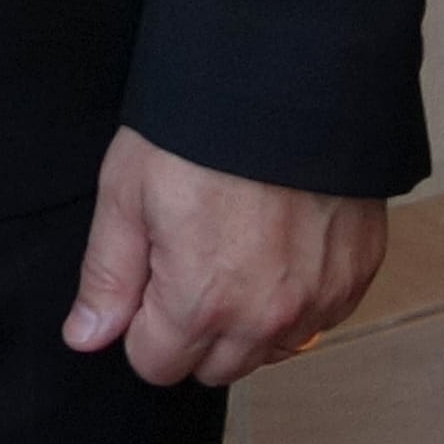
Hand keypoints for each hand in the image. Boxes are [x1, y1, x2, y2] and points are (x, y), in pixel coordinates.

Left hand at [59, 128, 386, 386]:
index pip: (157, 366)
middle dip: (194, 329)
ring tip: (238, 247)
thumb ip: (108, 276)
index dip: (142, 325)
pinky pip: (320, 316)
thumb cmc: (198, 129)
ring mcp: (320, 298)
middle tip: (191, 258)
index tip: (148, 277)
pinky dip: (298, 296)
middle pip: (216, 367)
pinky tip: (282, 243)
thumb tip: (86, 338)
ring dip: (250, 319)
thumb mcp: (127, 192)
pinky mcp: (357, 273)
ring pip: (272, 348)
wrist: (290, 76)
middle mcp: (267, 318)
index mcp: (201, 304)